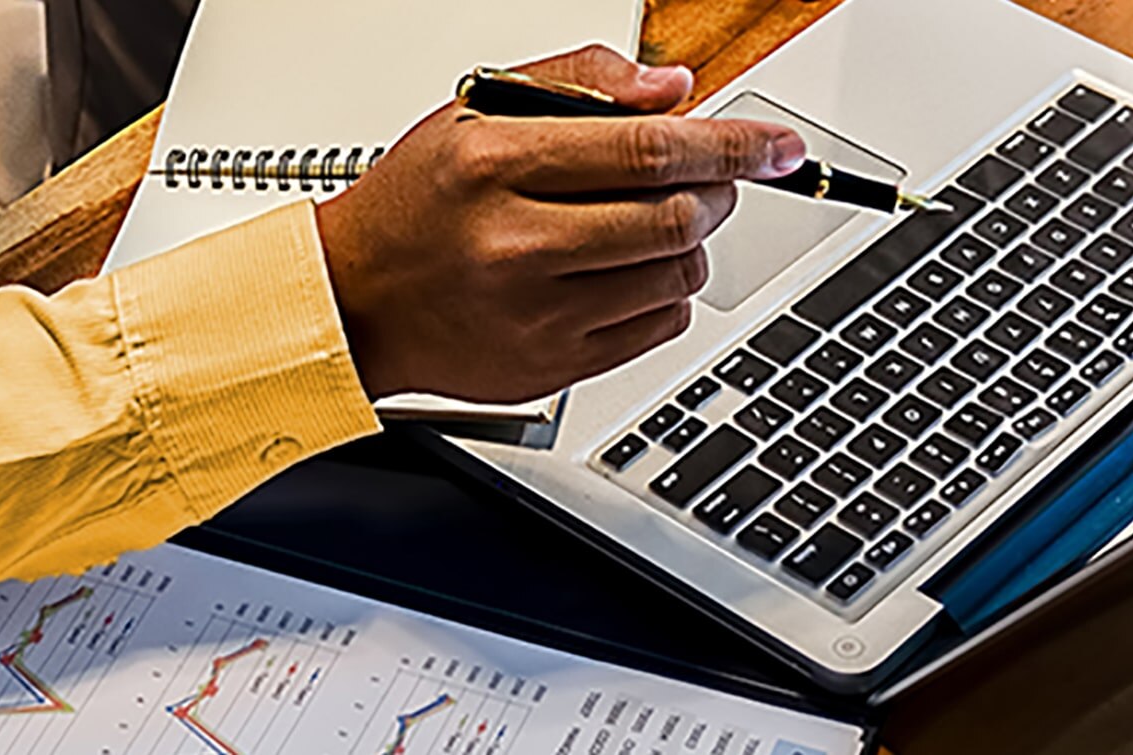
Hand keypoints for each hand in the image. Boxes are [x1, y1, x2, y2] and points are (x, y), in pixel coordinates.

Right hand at [315, 44, 804, 402]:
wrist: (356, 301)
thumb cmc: (418, 204)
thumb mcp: (478, 113)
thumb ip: (581, 83)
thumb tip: (675, 92)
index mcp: (496, 167)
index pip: (646, 150)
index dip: (730, 145)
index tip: (776, 146)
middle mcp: (516, 245)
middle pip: (675, 219)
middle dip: (717, 193)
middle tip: (709, 180)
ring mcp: (537, 315)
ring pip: (677, 277)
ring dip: (692, 244)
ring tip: (654, 224)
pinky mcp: (554, 367)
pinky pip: (658, 327)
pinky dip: (665, 293)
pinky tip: (624, 272)